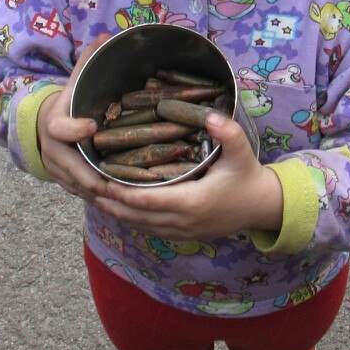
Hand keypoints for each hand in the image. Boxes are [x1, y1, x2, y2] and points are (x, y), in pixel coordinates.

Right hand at [37, 34, 112, 201]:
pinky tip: (120, 202)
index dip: (75, 129)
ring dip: (99, 193)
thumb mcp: (73, 84)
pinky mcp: (63, 182)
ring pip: (77, 186)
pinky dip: (98, 199)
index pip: (61, 128)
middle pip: (71, 168)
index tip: (92, 127)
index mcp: (54, 123)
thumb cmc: (65, 104)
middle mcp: (52, 149)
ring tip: (125, 197)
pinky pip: (80, 194)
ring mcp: (56, 168)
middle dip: (94, 177)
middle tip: (118, 184)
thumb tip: (106, 35)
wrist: (39, 126)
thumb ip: (87, 63)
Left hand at [93, 111, 282, 240]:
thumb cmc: (248, 176)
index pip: (146, 200)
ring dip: (119, 213)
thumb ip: (227, 132)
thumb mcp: (241, 151)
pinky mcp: (185, 234)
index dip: (121, 193)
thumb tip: (210, 115)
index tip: (100, 180)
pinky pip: (152, 230)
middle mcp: (183, 221)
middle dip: (111, 203)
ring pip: (142, 226)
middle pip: (137, 216)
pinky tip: (121, 209)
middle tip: (87, 188)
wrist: (262, 206)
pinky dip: (134, 220)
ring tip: (97, 198)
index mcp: (191, 201)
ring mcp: (184, 231)